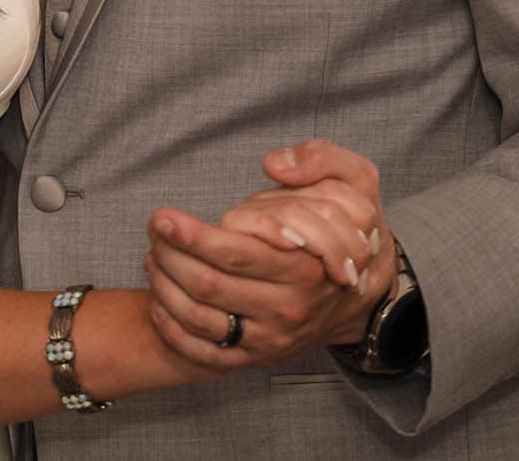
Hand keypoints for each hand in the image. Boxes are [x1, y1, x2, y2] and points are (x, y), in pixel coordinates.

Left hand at [143, 140, 392, 367]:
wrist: (365, 296)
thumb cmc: (350, 232)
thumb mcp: (356, 181)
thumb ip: (321, 159)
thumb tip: (274, 165)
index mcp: (305, 267)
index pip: (235, 254)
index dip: (191, 236)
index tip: (163, 217)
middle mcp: (286, 309)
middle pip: (209, 286)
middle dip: (170, 255)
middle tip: (154, 230)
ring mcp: (270, 339)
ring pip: (200, 319)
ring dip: (164, 287)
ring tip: (152, 256)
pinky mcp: (256, 359)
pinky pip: (205, 354)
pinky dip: (173, 331)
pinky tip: (158, 303)